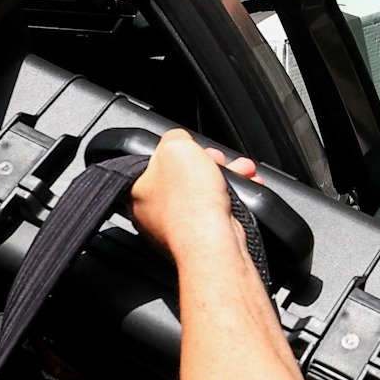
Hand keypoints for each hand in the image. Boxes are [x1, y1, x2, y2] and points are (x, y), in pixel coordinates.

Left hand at [130, 130, 260, 263]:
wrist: (213, 242)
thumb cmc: (190, 203)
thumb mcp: (177, 146)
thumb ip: (173, 137)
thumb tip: (178, 140)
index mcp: (137, 190)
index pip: (152, 161)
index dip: (177, 150)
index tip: (191, 147)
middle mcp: (152, 212)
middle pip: (180, 177)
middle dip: (206, 163)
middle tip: (218, 159)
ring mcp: (176, 228)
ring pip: (201, 193)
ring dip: (224, 178)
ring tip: (241, 171)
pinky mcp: (199, 239)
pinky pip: (214, 211)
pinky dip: (230, 199)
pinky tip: (243, 191)